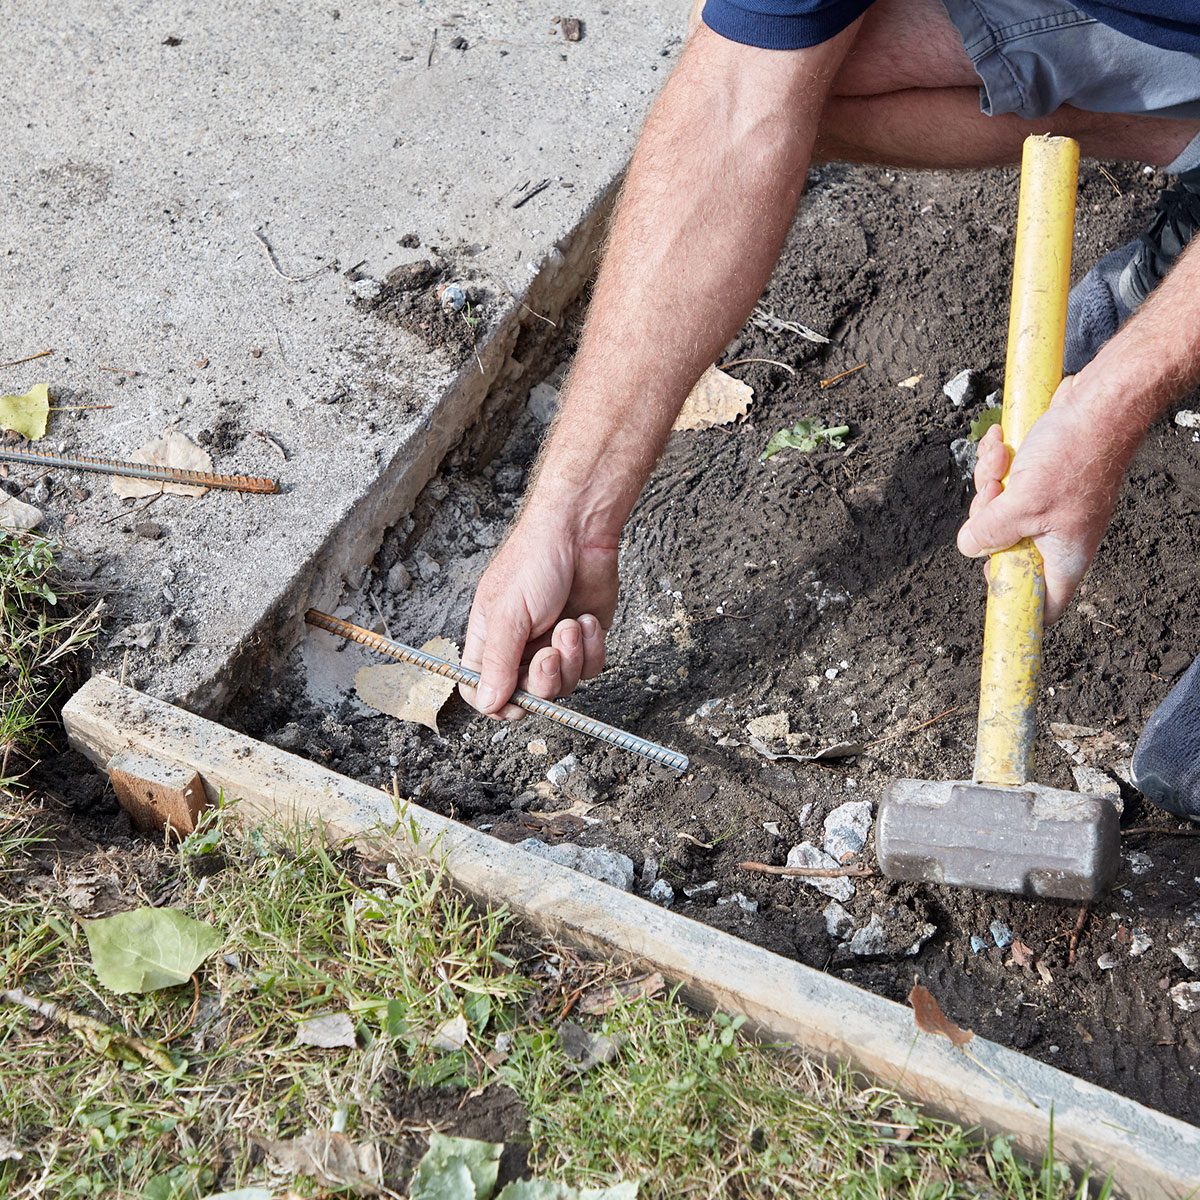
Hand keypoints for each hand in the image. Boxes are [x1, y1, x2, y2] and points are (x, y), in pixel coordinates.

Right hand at [460, 512, 617, 718]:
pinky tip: (588, 621)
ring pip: (562, 686)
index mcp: (488, 639)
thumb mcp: (507, 614)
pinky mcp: (584, 642)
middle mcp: (519, 647)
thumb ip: (498, 662)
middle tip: (550, 653)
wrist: (580, 532)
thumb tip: (488, 703)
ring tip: (571, 626)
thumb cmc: (535, 560)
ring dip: (571, 658)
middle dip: (543, 679)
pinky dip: (592, 648)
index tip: (516, 702)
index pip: (480, 689)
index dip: (496, 703)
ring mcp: (553, 646)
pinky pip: (589, 669)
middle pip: (527, 694)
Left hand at [956, 376, 1130, 623]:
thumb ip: (990, 533)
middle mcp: (1058, 535)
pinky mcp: (1039, 479)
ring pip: (998, 511)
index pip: (1046, 602)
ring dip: (989, 481)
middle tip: (994, 495)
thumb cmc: (1074, 454)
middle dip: (987, 518)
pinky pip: (1004, 482)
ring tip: (1002, 460)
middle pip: (1005, 549)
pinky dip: (997, 463)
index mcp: (1064, 555)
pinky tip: (999, 443)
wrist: (1097, 402)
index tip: (990, 576)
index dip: (1017, 598)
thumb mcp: (1022, 503)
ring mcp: (1048, 506)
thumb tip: (969, 548)